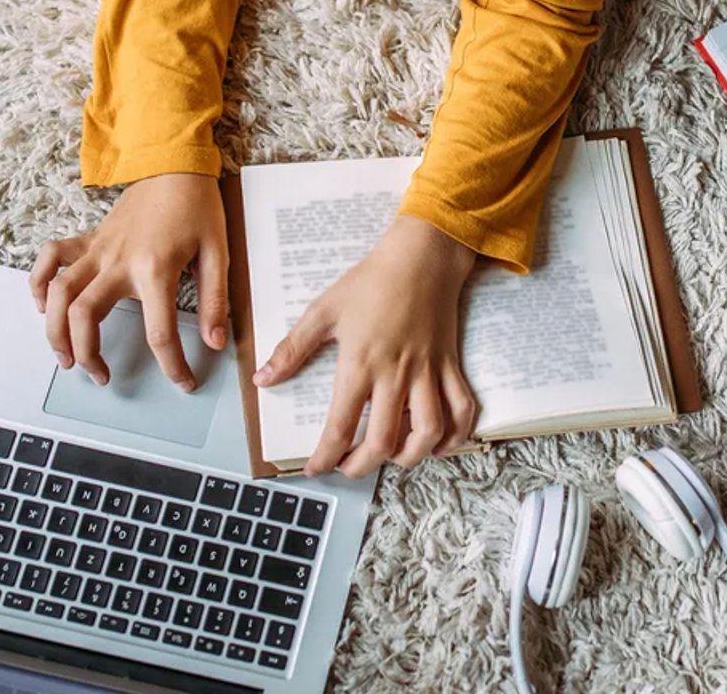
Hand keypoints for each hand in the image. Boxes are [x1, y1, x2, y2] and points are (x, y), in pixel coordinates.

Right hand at [29, 173, 229, 390]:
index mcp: (154, 269)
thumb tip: (215, 341)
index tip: (182, 382)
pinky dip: (39, 283)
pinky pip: (50, 260)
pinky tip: (44, 306)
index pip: (159, 332)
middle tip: (101, 375)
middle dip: (87, 354)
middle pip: (84, 316)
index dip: (171, 365)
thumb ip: (215, 301)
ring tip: (66, 357)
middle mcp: (117, 261)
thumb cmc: (196, 205)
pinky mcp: (89, 240)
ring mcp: (98, 250)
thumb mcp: (218, 253)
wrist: (173, 164)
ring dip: (54, 330)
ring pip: (58, 294)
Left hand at [255, 215, 480, 476]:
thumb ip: (293, 349)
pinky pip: (462, 407)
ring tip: (394, 458)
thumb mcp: (324, 311)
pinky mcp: (449, 365)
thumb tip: (263, 379)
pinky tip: (440, 445)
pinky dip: (456, 433)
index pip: (340, 426)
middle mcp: (396, 374)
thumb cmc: (372, 281)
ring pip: (428, 431)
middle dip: (363, 466)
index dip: (326, 457)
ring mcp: (427, 371)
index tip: (316, 469)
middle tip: (349, 468)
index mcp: (361, 363)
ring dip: (411, 456)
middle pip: (384, 441)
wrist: (422, 256)